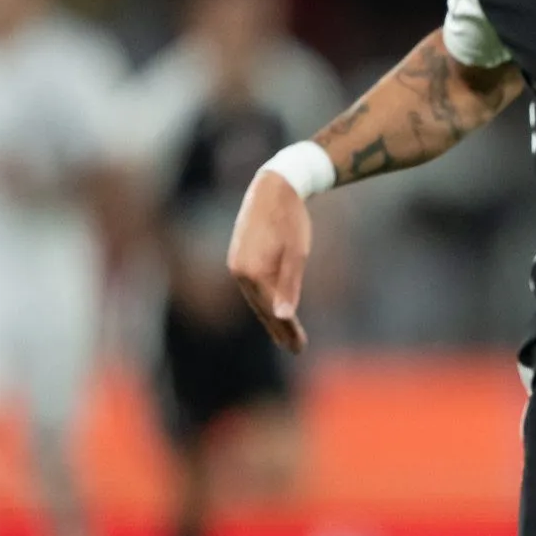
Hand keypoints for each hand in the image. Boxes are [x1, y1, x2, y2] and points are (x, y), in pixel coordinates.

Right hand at [227, 170, 313, 353]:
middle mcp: (238, 272)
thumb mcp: (297, 255)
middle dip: (279, 329)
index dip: (287, 330)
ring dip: (270, 317)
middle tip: (296, 349)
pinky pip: (252, 287)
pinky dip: (263, 300)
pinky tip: (272, 308)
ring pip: (255, 299)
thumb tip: (284, 316)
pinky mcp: (239, 257)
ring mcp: (236, 264)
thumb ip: (289, 287)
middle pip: (261, 308)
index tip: (300, 348)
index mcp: (252, 273)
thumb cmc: (291, 220)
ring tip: (286, 336)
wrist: (274, 186)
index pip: (272, 310)